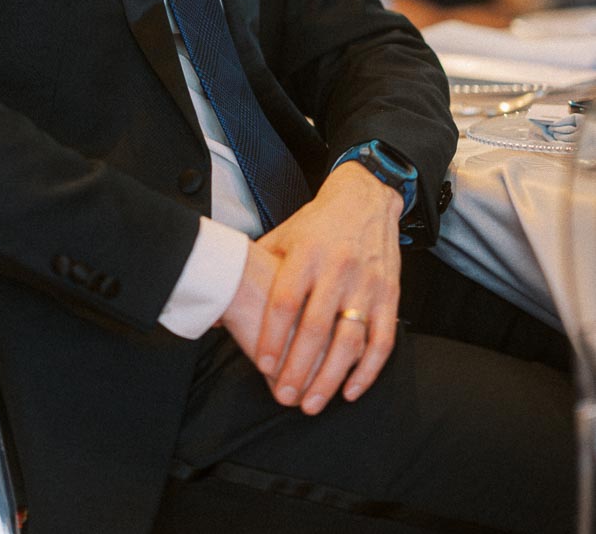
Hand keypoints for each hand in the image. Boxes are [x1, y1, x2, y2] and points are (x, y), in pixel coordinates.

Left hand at [221, 163, 401, 414]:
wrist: (365, 198)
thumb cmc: (316, 224)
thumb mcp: (281, 237)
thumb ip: (253, 270)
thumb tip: (213, 303)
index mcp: (306, 254)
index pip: (286, 300)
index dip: (274, 335)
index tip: (263, 364)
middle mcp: (337, 269)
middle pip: (316, 327)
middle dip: (299, 367)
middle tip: (284, 396)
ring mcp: (366, 283)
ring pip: (350, 339)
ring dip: (331, 377)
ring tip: (312, 403)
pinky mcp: (389, 295)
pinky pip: (382, 340)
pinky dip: (367, 370)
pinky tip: (350, 390)